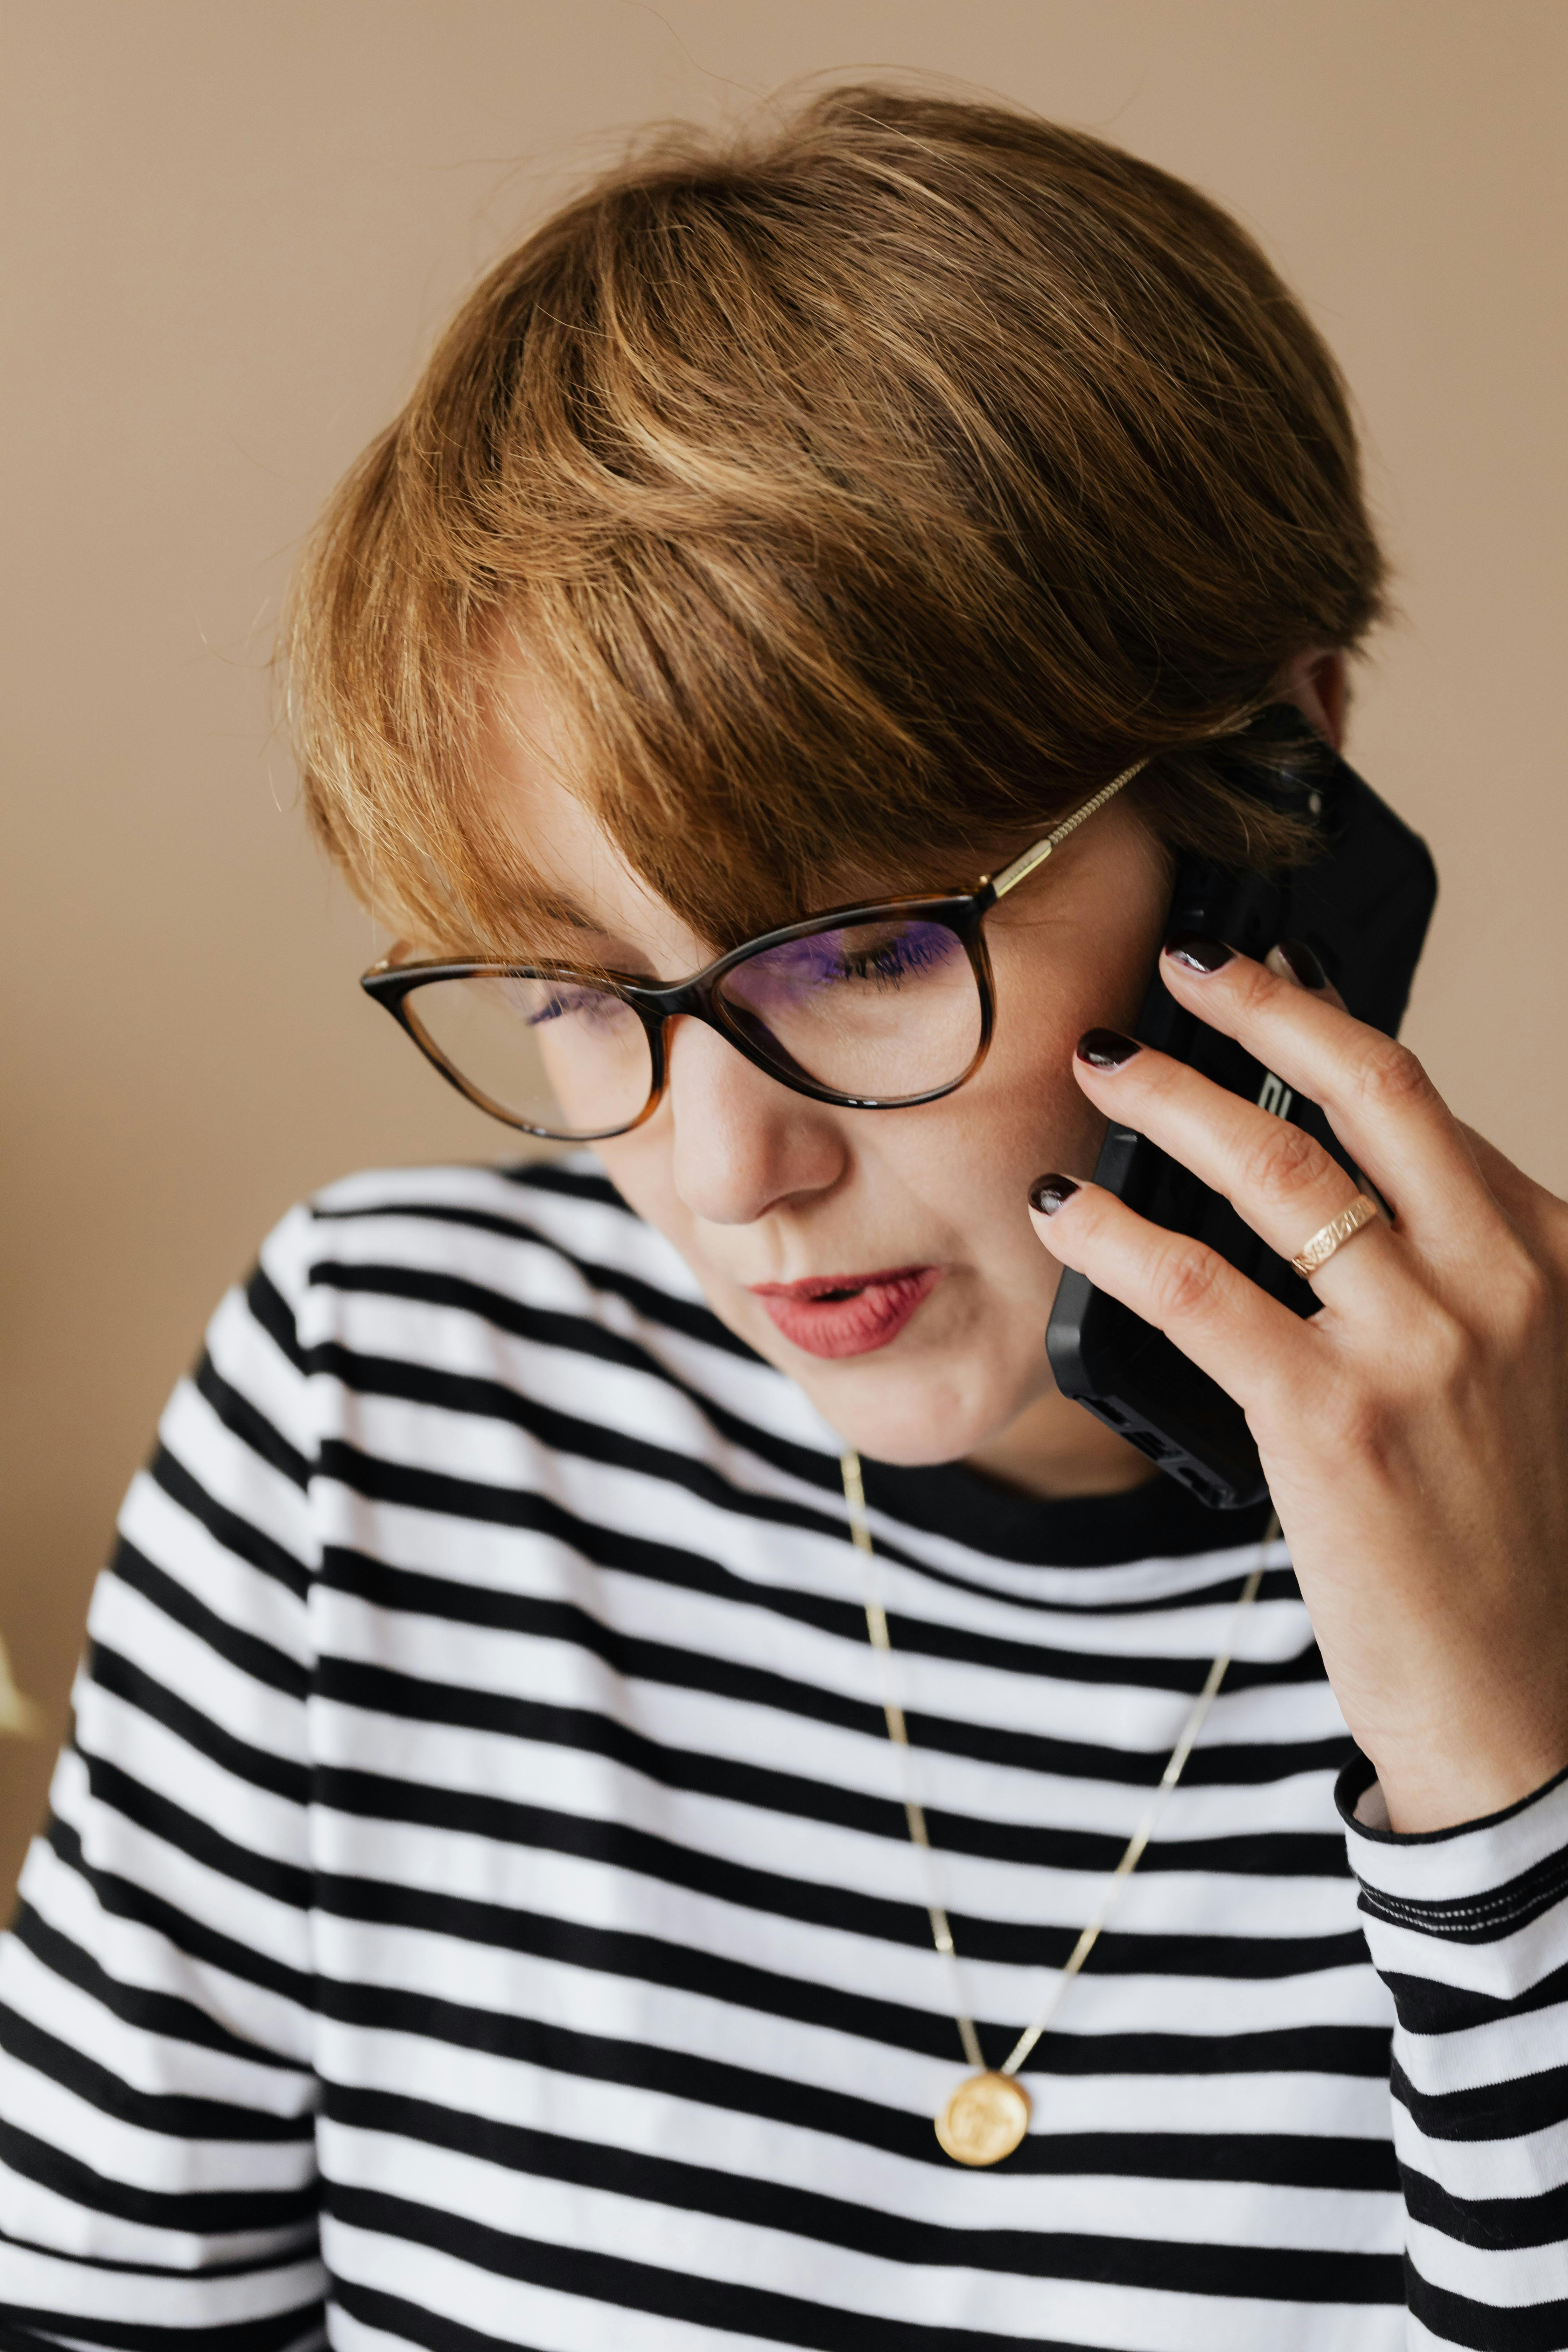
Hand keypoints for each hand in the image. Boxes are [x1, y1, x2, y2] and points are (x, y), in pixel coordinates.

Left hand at [1028, 935, 1567, 1832]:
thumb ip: (1451, 1277)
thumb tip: (1345, 1198)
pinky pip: (1196, 1289)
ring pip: (1270, 1168)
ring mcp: (1419, 1345)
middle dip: (1260, 1007)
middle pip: (1364, 1089)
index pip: (1424, 1107)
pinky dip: (1116, 1232)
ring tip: (1103, 1065)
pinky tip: (1063, 1207)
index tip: (1263, 984)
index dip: (1328, 1027)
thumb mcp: (1523, 1374)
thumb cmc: (1513, 1542)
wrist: (1532, 1699)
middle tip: (1181, 969)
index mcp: (1550, 1258)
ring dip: (1168, 1100)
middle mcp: (1496, 1282)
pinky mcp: (1332, 1423)